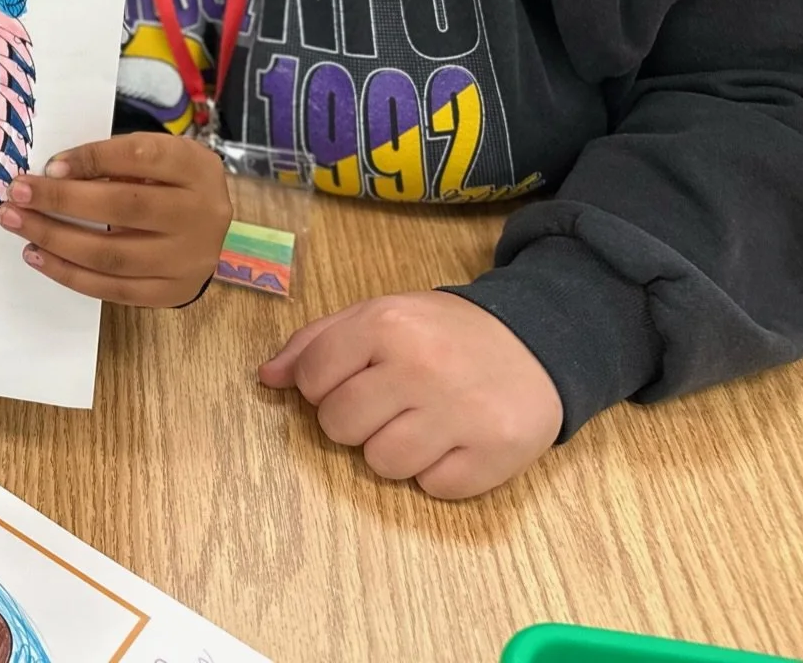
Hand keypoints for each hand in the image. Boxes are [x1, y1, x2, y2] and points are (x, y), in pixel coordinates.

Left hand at [0, 134, 231, 306]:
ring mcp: (189, 260)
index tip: (48, 166)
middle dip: (61, 200)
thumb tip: (53, 175)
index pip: (140, 157)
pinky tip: (37, 255)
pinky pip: (112, 289)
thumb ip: (114, 160)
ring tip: (17, 223)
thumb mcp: (155, 155)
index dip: (92, 159)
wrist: (210, 228)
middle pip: (123, 207)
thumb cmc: (171, 181)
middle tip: (16, 193)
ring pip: (112, 255)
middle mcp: (200, 215)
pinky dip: (68, 273)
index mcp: (196, 168)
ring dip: (55, 239)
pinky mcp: (171, 293)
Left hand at [259, 291, 563, 498]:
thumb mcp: (379, 315)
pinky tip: (454, 441)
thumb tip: (266, 377)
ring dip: (393, 450)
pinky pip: (433, 487)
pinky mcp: (494, 454)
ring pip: (382, 464)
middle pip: (339, 426)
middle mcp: (420, 367)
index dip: (322, 386)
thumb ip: (316, 343)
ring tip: (421, 422)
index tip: (352, 379)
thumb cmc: (443, 332)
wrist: (536, 341)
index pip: (312, 378)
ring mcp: (460, 414)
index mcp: (386, 324)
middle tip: (388, 402)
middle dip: (354, 420)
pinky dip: (437, 472)